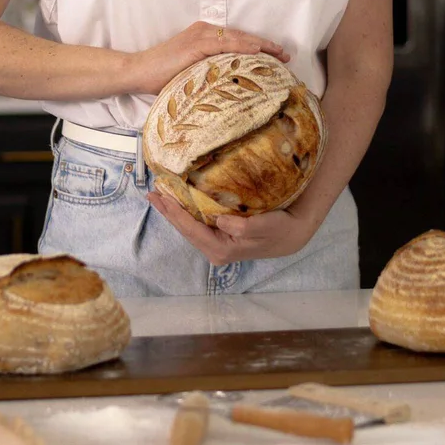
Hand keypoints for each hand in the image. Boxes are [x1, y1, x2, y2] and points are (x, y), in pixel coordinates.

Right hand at [129, 21, 289, 95]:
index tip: (277, 57)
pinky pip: (224, 45)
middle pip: (242, 37)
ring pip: (237, 39)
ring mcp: (200, 36)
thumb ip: (210, 73)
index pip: (237, 40)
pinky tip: (257, 53)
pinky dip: (242, 47)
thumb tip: (230, 87)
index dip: (258, 47)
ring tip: (278, 55)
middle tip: (286, 56)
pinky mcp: (195, 44)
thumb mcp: (192, 74)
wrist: (138, 71)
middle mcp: (204, 31)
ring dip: (260, 46)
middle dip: (265, 46)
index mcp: (204, 37)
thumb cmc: (161, 76)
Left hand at [147, 189, 316, 265]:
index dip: (174, 212)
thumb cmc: (279, 229)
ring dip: (174, 212)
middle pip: (185, 230)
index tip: (160, 197)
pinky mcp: (219, 239)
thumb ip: (243, 227)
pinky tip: (178, 203)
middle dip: (168, 211)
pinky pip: (197, 225)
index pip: (191, 229)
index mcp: (222, 249)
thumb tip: (220, 221)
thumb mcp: (265, 226)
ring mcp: (216, 246)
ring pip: (189, 228)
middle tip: (152, 193)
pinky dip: (185, 213)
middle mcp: (215, 251)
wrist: (292, 235)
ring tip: (160, 196)